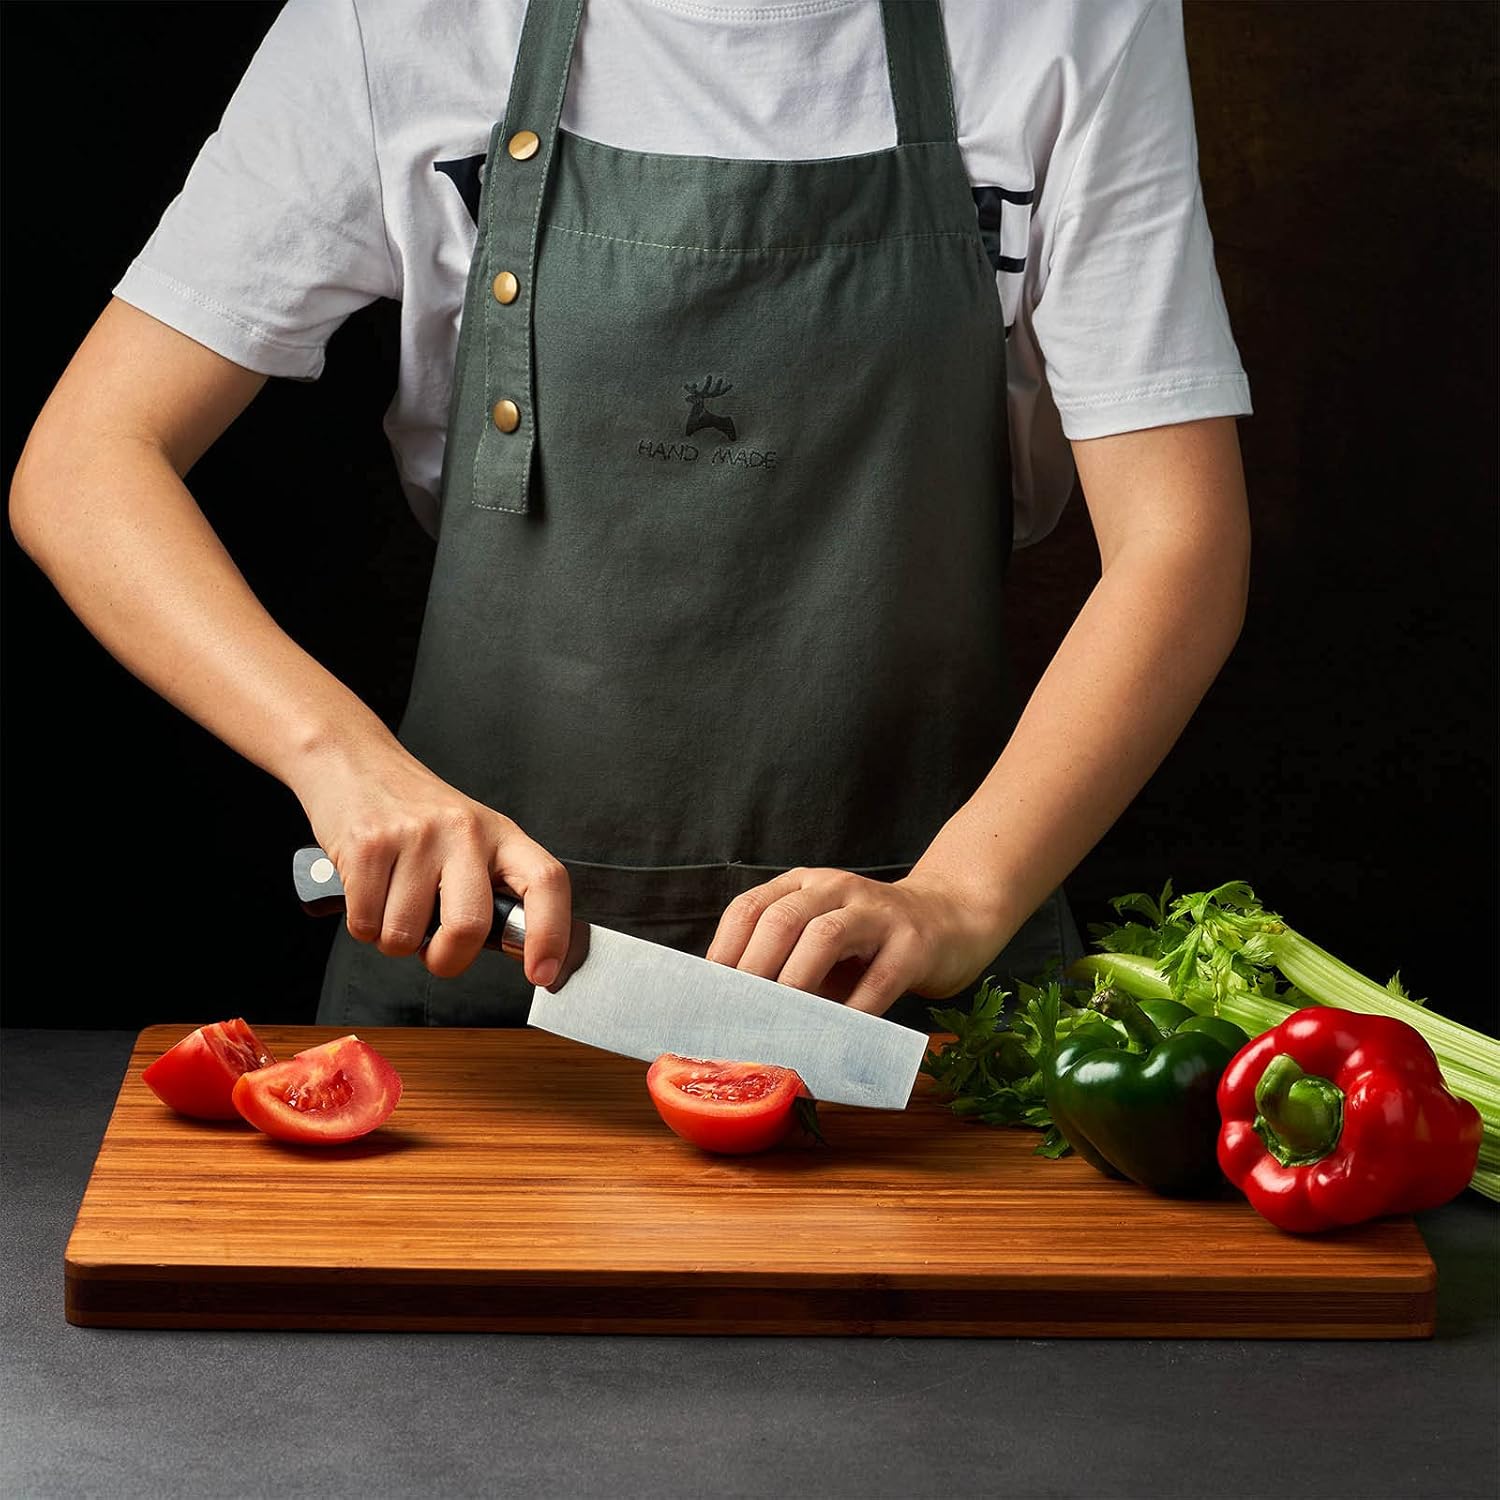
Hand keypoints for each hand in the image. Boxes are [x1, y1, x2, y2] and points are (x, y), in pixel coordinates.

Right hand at [293, 736, 570, 985]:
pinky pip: (365, 924)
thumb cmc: (415, 810)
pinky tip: (368, 892)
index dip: (551, 934)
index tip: (543, 972)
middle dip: (447, 959)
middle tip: (435, 950)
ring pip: (406, 936)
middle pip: (469, 926)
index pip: (545, 883)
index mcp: (501, 834)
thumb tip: (513, 948)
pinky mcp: (368, 845)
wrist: (354, 760)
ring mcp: (416, 836)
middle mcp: (465, 831)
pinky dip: (363, 925)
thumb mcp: (471, 835)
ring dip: (393, 939)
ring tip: (394, 902)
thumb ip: (491, 883)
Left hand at [704, 867, 1002, 1015]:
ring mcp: (876, 912)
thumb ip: (783, 964)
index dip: (724, 950)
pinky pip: (878, 978)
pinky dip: (854, 1011)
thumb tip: (732, 1014)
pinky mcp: (913, 942)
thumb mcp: (820, 939)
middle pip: (782, 919)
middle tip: (738, 1015)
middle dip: (753, 969)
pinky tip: (837, 1034)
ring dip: (796, 983)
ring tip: (780, 1022)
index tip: (709, 995)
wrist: (950, 920)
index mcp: (803, 885)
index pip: (750, 907)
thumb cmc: (870, 943)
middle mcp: (835, 888)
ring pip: (825, 936)